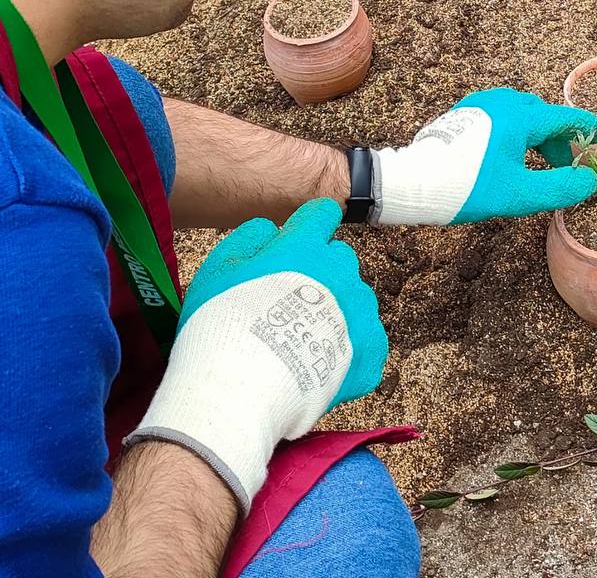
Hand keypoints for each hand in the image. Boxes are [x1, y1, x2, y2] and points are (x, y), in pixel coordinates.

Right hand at [127, 199, 386, 513]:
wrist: (240, 391)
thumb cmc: (221, 325)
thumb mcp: (218, 268)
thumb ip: (249, 237)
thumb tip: (272, 228)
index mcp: (305, 245)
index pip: (322, 213)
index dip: (309, 226)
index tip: (299, 241)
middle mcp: (341, 271)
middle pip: (339, 258)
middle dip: (320, 273)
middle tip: (290, 303)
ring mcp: (360, 311)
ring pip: (355, 299)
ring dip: (337, 311)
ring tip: (303, 342)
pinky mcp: (370, 351)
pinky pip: (366, 341)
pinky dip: (349, 351)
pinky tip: (322, 366)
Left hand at [371, 87, 596, 224]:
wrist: (412, 182)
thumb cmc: (467, 187)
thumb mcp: (520, 194)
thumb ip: (561, 187)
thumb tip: (589, 180)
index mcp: (521, 115)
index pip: (568, 118)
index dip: (590, 133)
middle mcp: (503, 101)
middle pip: (545, 117)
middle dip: (561, 143)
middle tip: (566, 172)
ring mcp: (481, 104)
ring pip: (523, 117)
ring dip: (538, 140)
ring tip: (538, 168)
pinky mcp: (465, 112)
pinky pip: (502, 118)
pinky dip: (516, 135)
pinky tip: (509, 160)